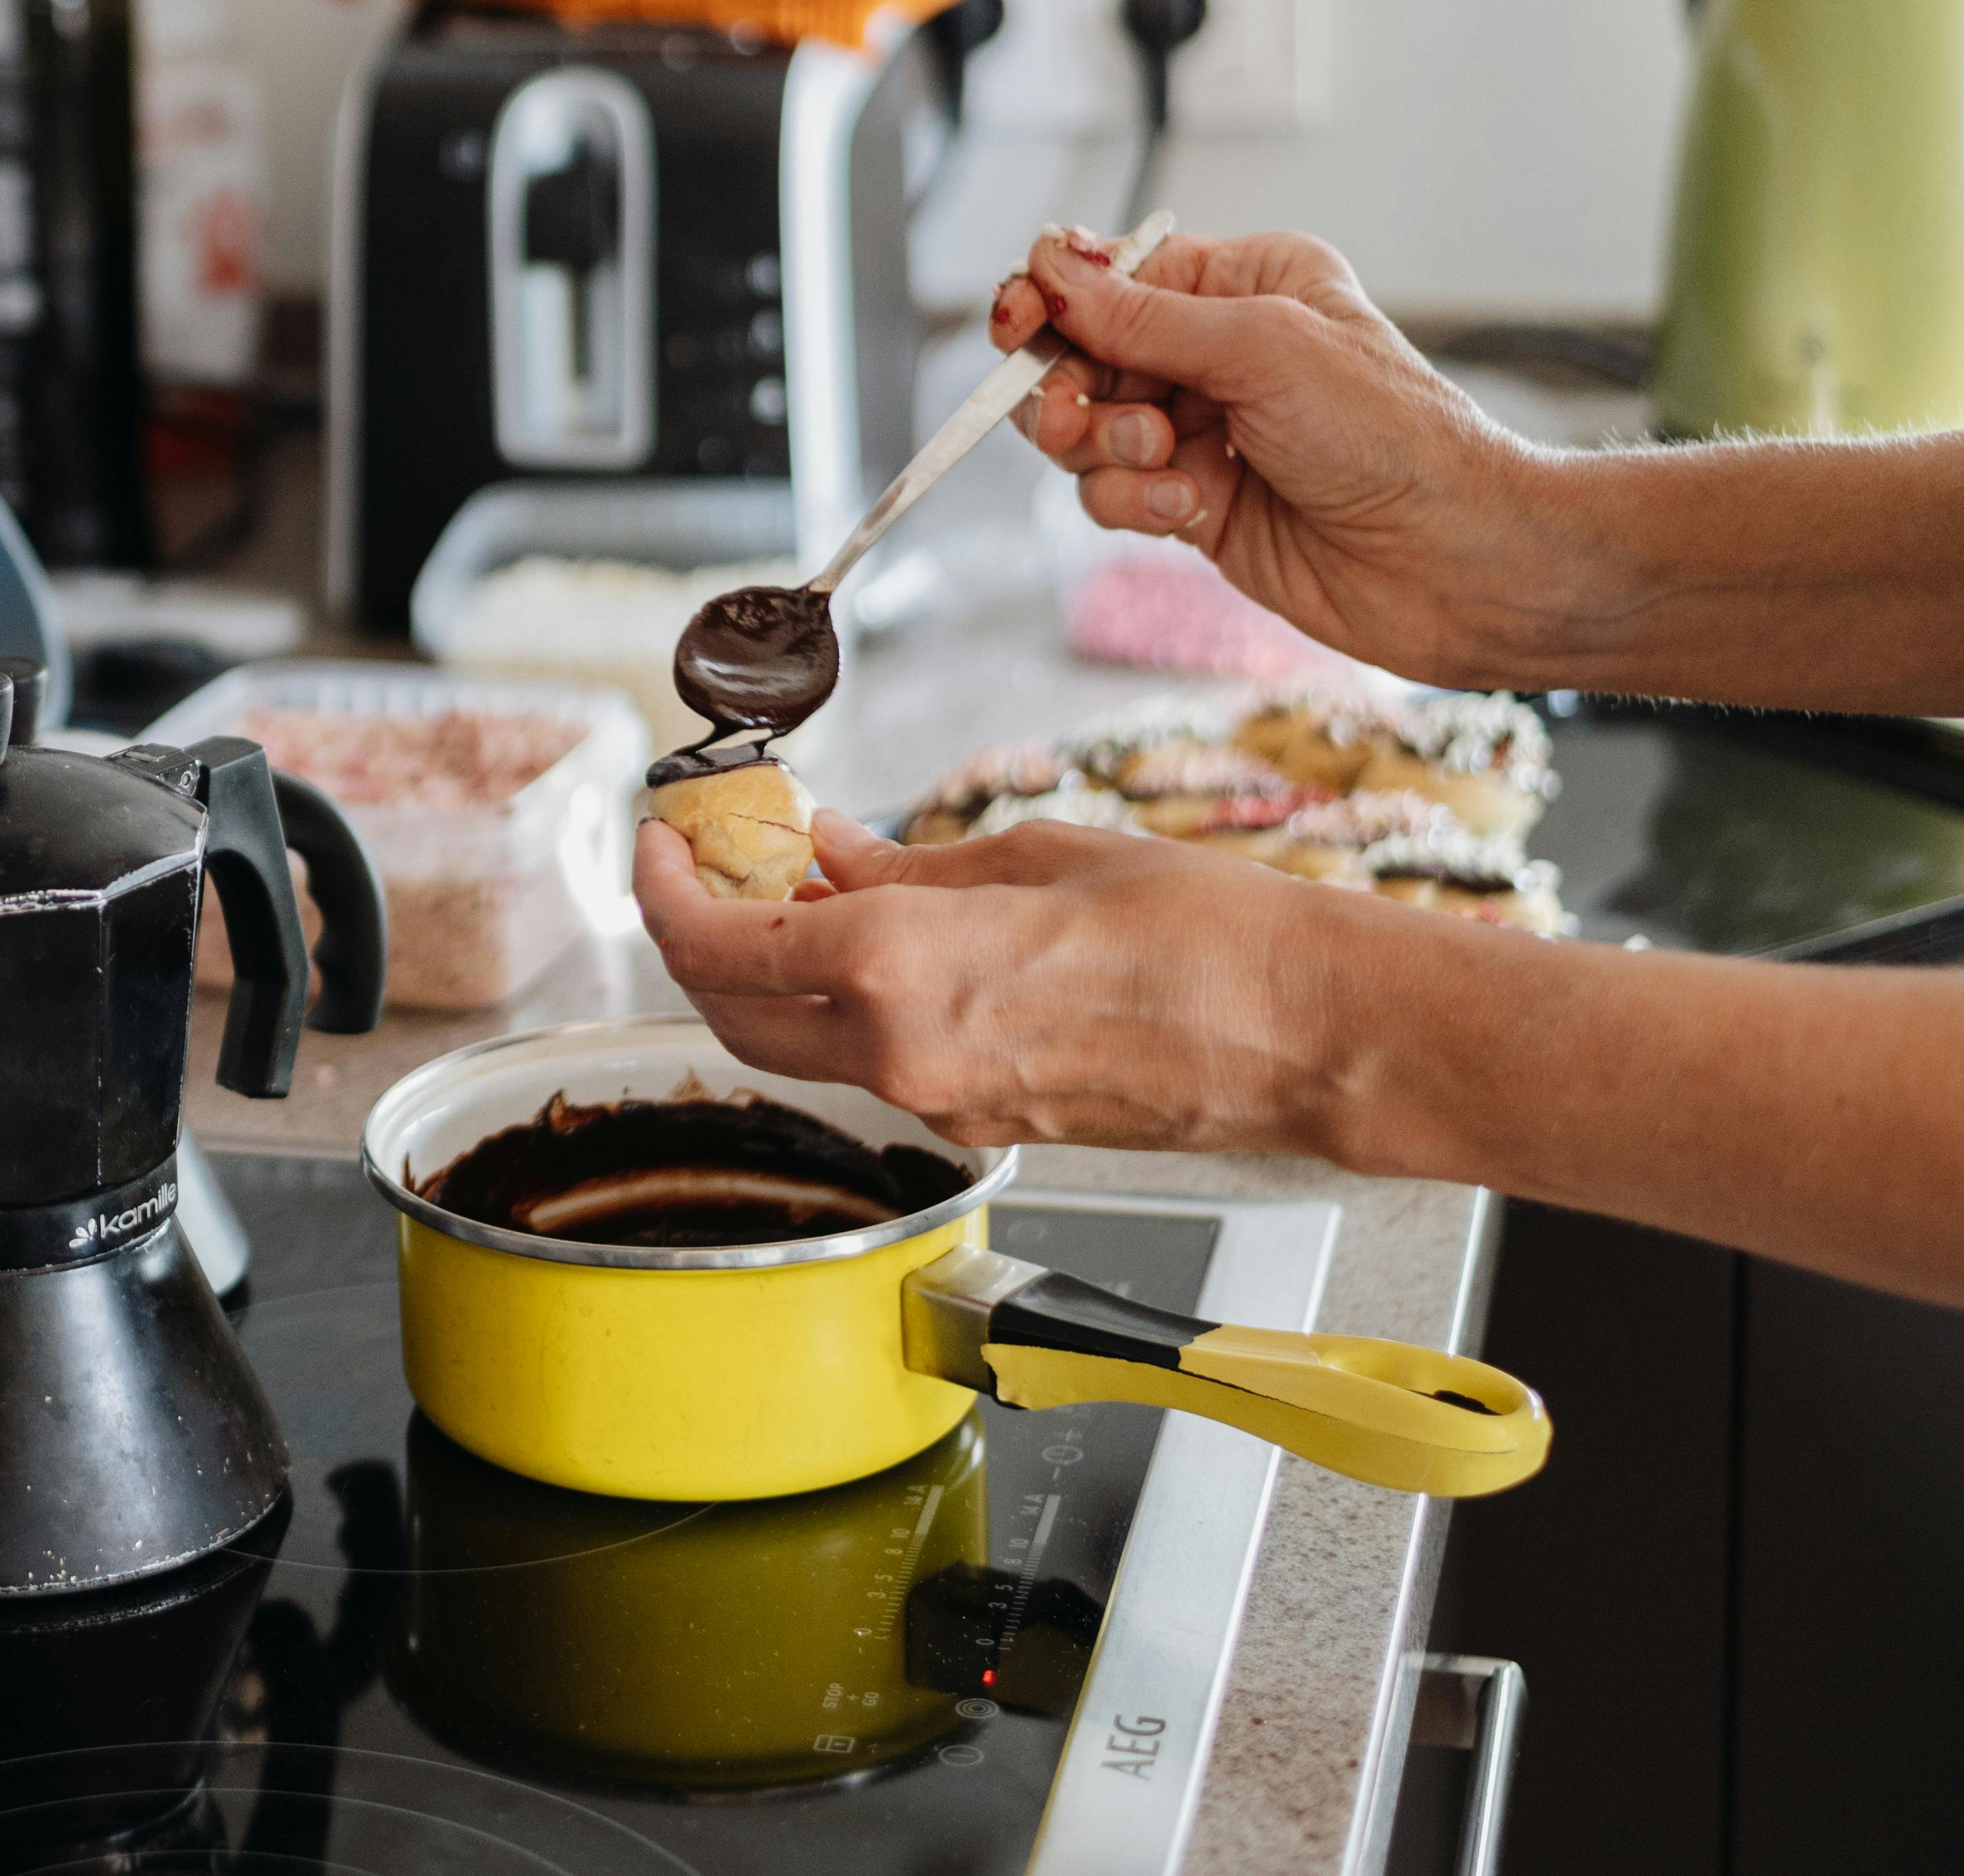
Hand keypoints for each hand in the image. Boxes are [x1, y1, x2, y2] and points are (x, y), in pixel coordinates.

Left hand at [630, 808, 1365, 1157]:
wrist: (1303, 1033)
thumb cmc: (1200, 935)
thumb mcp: (1031, 858)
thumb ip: (905, 868)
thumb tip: (828, 849)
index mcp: (893, 971)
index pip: (712, 942)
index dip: (662, 888)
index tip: (659, 841)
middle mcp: (895, 1052)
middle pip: (729, 1009)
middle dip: (695, 936)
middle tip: (704, 864)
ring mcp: (936, 1101)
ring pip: (797, 1044)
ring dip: (769, 973)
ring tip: (793, 888)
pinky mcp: (978, 1122)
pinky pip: (873, 1065)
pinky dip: (843, 1007)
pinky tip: (871, 943)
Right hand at [989, 227, 1567, 688]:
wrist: (1452, 561)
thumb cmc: (1394, 436)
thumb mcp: (1262, 348)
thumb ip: (1144, 317)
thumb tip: (1053, 266)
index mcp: (1245, 285)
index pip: (1113, 277)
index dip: (1054, 298)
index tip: (1018, 323)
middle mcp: (1218, 353)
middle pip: (1079, 356)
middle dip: (1068, 389)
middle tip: (1069, 416)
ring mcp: (1202, 431)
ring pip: (1083, 431)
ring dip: (1105, 451)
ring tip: (1166, 463)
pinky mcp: (1192, 504)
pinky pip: (1111, 493)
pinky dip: (1133, 502)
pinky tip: (1189, 510)